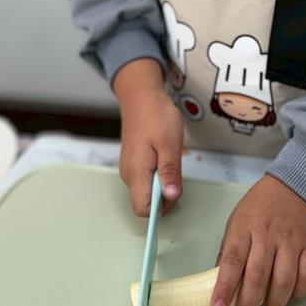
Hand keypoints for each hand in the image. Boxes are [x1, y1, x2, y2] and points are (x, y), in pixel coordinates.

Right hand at [114, 59, 183, 216]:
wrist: (141, 96)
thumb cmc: (156, 116)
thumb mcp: (170, 144)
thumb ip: (170, 172)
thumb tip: (171, 198)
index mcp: (136, 172)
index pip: (143, 209)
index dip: (161, 207)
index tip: (174, 189)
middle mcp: (129, 175)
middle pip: (146, 202)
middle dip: (165, 195)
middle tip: (176, 169)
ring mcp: (129, 169)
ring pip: (147, 191)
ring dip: (163, 182)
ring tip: (170, 158)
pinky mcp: (133, 163)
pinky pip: (146, 179)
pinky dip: (158, 174)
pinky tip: (164, 156)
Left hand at [212, 174, 305, 305]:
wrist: (295, 186)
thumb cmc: (260, 207)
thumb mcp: (236, 221)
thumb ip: (230, 251)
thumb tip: (222, 283)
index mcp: (245, 228)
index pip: (233, 261)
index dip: (225, 287)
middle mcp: (269, 235)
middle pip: (258, 276)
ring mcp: (292, 241)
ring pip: (284, 280)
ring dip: (274, 303)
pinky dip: (298, 293)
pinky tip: (289, 296)